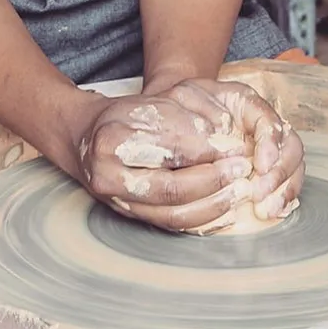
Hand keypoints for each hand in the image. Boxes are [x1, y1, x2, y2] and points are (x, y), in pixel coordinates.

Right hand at [72, 79, 304, 234]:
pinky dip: (202, 219)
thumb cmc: (123, 115)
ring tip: (240, 189)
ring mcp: (118, 202)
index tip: (234, 143)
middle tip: (242, 168)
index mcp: (112, 140)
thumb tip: (223, 138)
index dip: (206, 148)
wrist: (85, 137)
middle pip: (172, 187)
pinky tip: (225, 209)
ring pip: (174, 213)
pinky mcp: (130, 217)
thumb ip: (183, 119)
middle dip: (214, 179)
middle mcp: (109, 176)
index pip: (168, 148)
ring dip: (213, 204)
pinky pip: (171, 225)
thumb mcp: (150, 103)